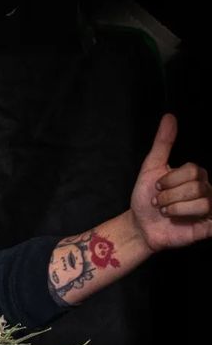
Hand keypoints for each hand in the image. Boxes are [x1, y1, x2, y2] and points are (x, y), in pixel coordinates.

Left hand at [130, 114, 211, 252]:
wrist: (139, 227)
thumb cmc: (145, 198)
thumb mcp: (151, 168)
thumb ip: (163, 143)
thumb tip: (169, 117)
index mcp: (195, 176)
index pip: (192, 170)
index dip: (170, 180)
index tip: (156, 188)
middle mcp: (204, 190)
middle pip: (196, 187)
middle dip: (169, 197)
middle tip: (158, 204)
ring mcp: (207, 209)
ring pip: (202, 203)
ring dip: (175, 210)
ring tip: (165, 213)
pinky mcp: (207, 227)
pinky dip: (195, 218)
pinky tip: (184, 221)